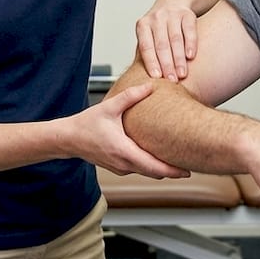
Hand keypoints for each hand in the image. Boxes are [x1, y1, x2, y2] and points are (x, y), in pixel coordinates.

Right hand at [68, 83, 188, 178]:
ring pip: (147, 172)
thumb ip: (130, 96)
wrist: (68, 139)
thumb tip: (150, 85)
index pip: (154, 167)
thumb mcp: (109, 107)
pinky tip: (158, 156)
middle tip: (191, 165)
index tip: (188, 170)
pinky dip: (150, 166)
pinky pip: (139, 169)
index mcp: (124, 151)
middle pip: (155, 173)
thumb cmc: (87, 123)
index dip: (173, 170)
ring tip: (178, 159)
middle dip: (173, 171)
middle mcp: (124, 164)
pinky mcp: (118, 167)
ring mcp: (120, 168)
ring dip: (162, 168)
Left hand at [136, 2, 197, 80]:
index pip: (146, 46)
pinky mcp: (187, 14)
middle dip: (167, 64)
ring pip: (175, 39)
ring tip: (182, 74)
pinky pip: (189, 30)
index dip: (151, 62)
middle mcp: (156, 18)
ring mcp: (172, 14)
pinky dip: (191, 44)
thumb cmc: (158, 27)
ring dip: (179, 59)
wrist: (173, 2)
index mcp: (143, 25)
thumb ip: (148, 52)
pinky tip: (191, 56)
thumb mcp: (148, 35)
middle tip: (171, 80)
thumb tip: (148, 79)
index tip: (156, 77)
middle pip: (161, 44)